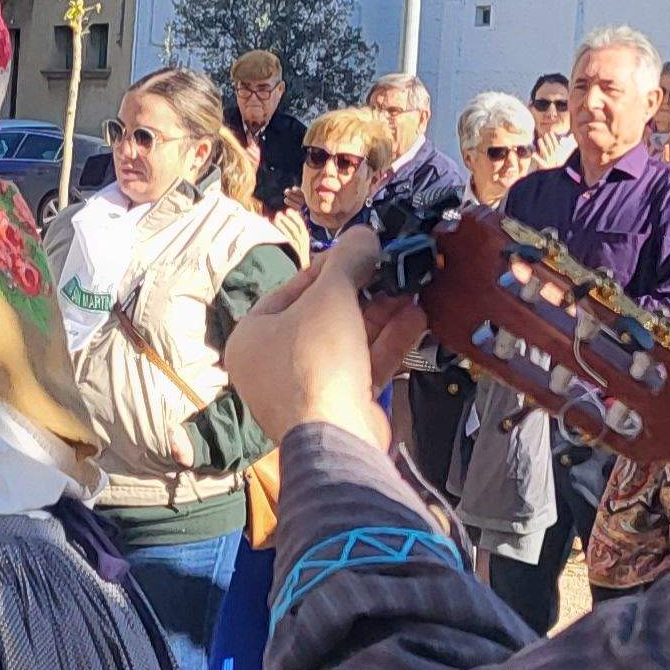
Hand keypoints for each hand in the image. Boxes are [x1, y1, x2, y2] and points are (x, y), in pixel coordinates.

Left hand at [221, 229, 413, 453]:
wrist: (336, 435)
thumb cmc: (317, 360)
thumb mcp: (331, 297)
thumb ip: (348, 261)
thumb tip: (364, 233)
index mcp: (253, 336)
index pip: (292, 289)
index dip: (328, 266)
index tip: (359, 252)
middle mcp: (273, 363)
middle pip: (323, 315)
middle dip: (362, 292)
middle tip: (390, 270)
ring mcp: (307, 387)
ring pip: (347, 341)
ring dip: (381, 315)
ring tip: (409, 288)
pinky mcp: (339, 404)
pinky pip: (362, 364)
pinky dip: (387, 342)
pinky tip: (415, 317)